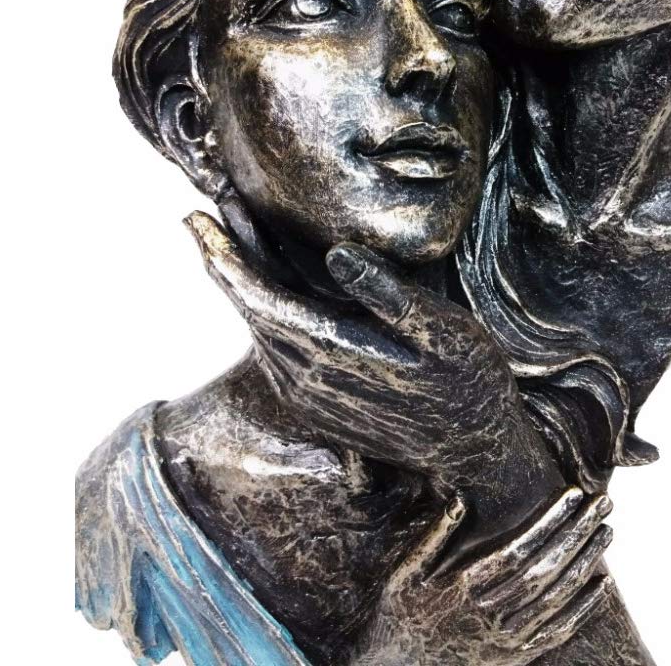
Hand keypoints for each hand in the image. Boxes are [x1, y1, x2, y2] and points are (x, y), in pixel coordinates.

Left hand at [184, 211, 557, 512]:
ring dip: (238, 283)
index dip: (225, 255)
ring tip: (225, 240)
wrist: (473, 453)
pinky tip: (263, 287)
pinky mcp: (314, 402)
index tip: (197, 219)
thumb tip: (337, 255)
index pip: (258, 297)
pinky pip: (273, 346)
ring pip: (256, 328)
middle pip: (248, 309)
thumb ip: (389, 294)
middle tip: (198, 217)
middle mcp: (305, 379)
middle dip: (222, 260)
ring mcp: (306, 394)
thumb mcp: (446, 332)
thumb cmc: (468, 382)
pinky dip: (259, 310)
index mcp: (331, 353)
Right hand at [352, 488, 614, 665]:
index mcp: (464, 587)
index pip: (518, 549)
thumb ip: (434, 537)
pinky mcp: (514, 657)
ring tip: (607, 531)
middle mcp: (491, 614)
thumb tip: (459, 500)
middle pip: (545, 569)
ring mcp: (506, 639)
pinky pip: (557, 633)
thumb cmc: (398, 613)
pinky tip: (601, 583)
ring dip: (585, 562)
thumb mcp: (405, 572)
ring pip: (557, 598)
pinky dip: (583, 609)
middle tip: (603, 502)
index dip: (548, 522)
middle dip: (577, 533)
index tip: (571, 494)